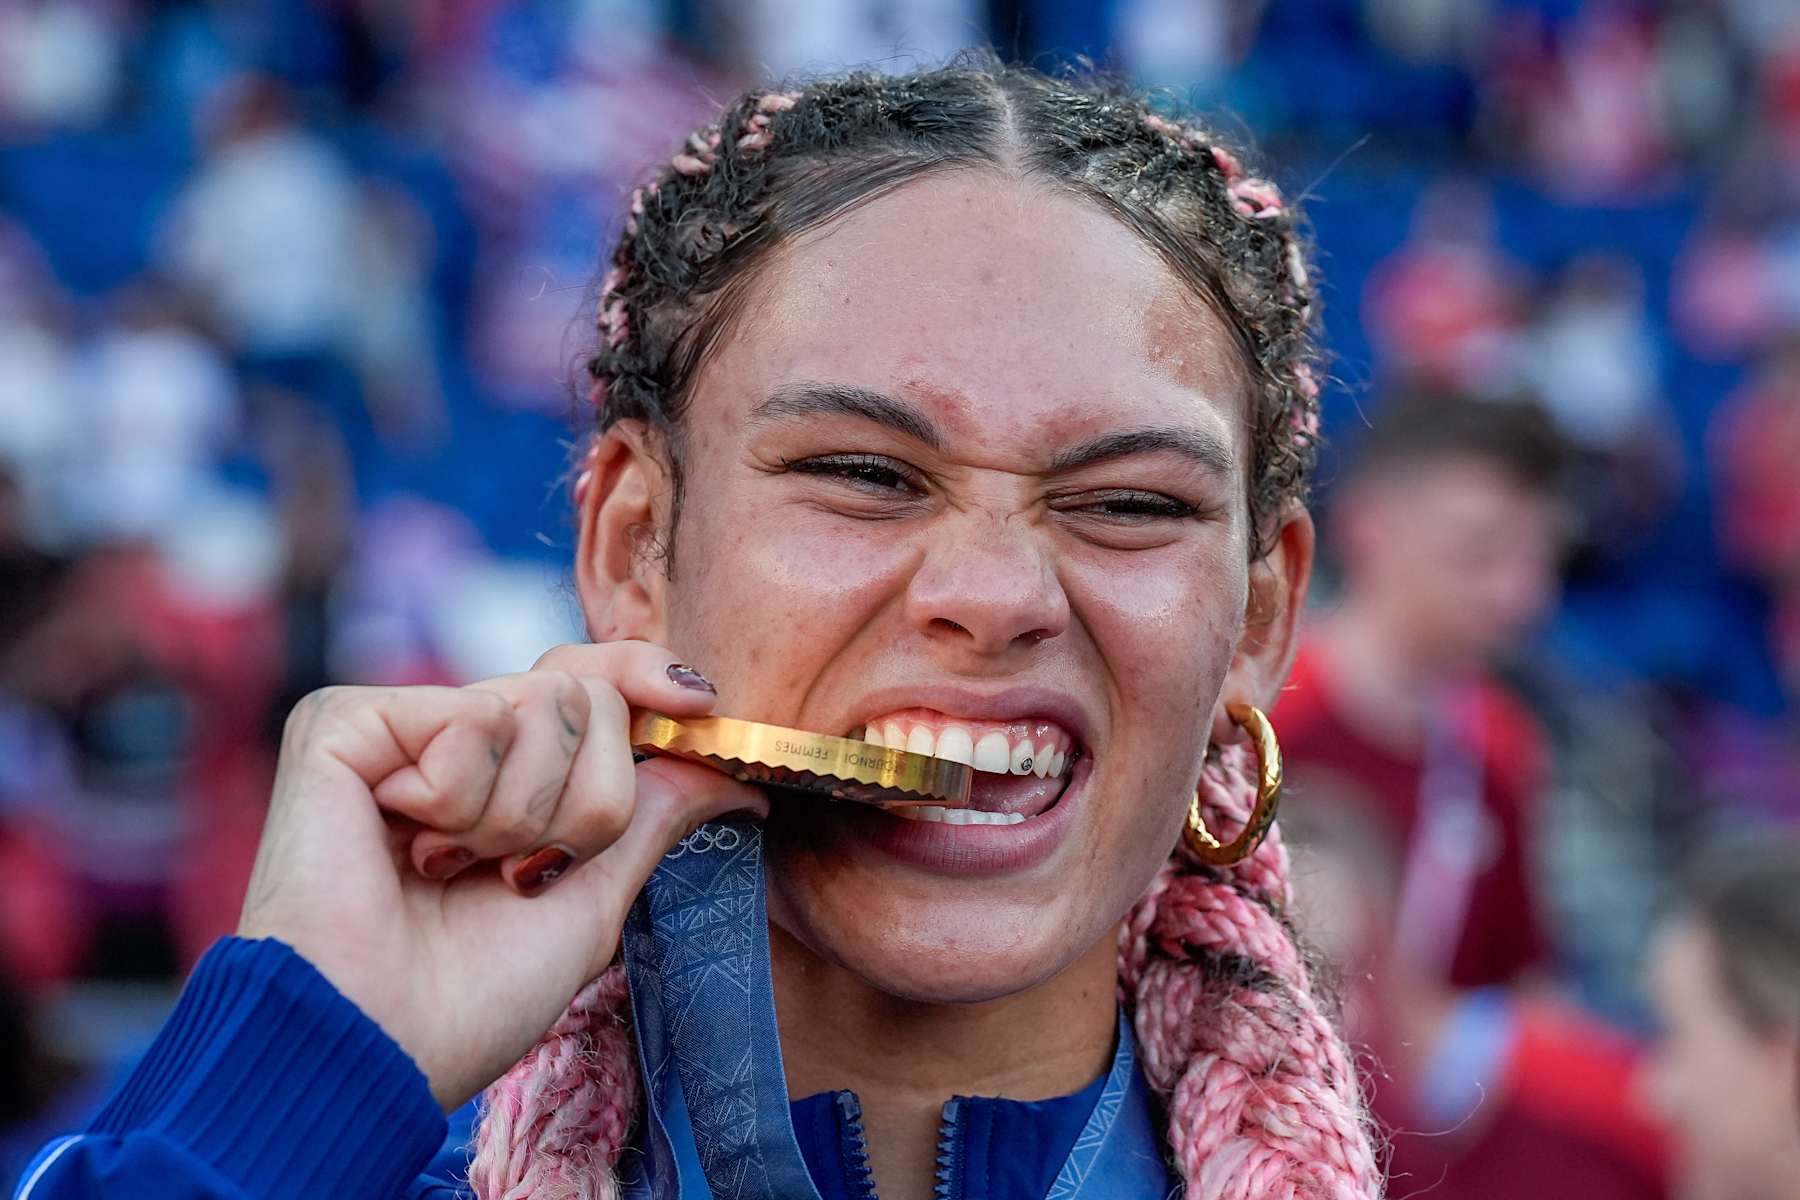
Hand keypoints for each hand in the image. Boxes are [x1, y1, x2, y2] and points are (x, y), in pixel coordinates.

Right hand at [236, 641, 764, 1108]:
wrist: (379, 1045)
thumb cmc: (471, 998)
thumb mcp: (591, 900)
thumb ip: (652, 816)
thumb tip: (734, 775)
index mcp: (499, 774)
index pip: (588, 681)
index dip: (643, 678)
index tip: (697, 702)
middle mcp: (446, 736)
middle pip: (585, 693)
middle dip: (584, 801)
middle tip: (512, 872)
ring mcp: (394, 725)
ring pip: (542, 702)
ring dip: (521, 816)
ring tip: (450, 868)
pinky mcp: (341, 722)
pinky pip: (473, 718)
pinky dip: (462, 800)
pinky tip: (407, 848)